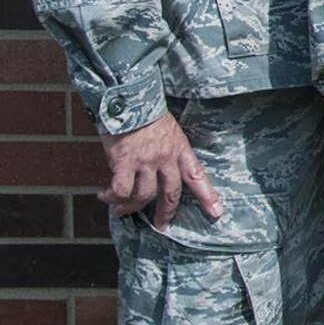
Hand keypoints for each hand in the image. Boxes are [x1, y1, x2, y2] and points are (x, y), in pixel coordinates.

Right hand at [100, 114, 224, 228]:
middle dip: (166, 212)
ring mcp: (145, 161)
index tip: (217, 213)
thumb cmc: (147, 113)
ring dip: (130, 207)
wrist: (130, 99)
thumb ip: (167, 151)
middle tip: (161, 225)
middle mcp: (166, 158)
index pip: (197, 176)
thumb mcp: (169, 130)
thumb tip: (158, 170)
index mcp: (180, 149)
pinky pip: (120, 189)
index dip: (207, 196)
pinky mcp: (124, 162)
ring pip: (143, 196)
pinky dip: (112, 197)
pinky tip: (105, 196)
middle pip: (170, 193)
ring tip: (120, 210)